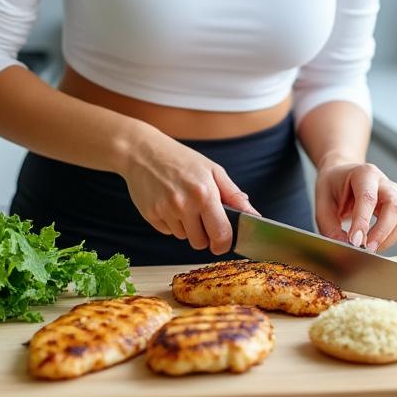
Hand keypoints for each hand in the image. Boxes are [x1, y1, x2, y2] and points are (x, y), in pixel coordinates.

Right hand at [121, 130, 257, 254]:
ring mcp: (165, 211)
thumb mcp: (212, 170)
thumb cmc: (181, 159)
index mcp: (205, 194)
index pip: (221, 234)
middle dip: (204, 236)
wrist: (143, 152)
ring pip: (183, 237)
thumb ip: (233, 195)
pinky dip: (171, 223)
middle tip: (202, 218)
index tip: (224, 243)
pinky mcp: (150, 215)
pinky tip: (168, 203)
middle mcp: (184, 205)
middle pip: (200, 242)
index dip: (224, 244)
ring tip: (182, 203)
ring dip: (187, 227)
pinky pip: (167, 231)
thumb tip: (253, 215)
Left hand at [313, 161, 396, 252]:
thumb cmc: (332, 186)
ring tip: (367, 249)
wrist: (341, 176)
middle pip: (393, 207)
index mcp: (364, 173)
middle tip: (365, 249)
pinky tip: (373, 245)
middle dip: (381, 232)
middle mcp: (384, 183)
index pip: (368, 198)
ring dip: (386, 239)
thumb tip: (343, 247)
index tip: (355, 241)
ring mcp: (394, 196)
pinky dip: (388, 240)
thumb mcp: (323, 203)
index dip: (362, 221)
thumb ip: (330, 226)